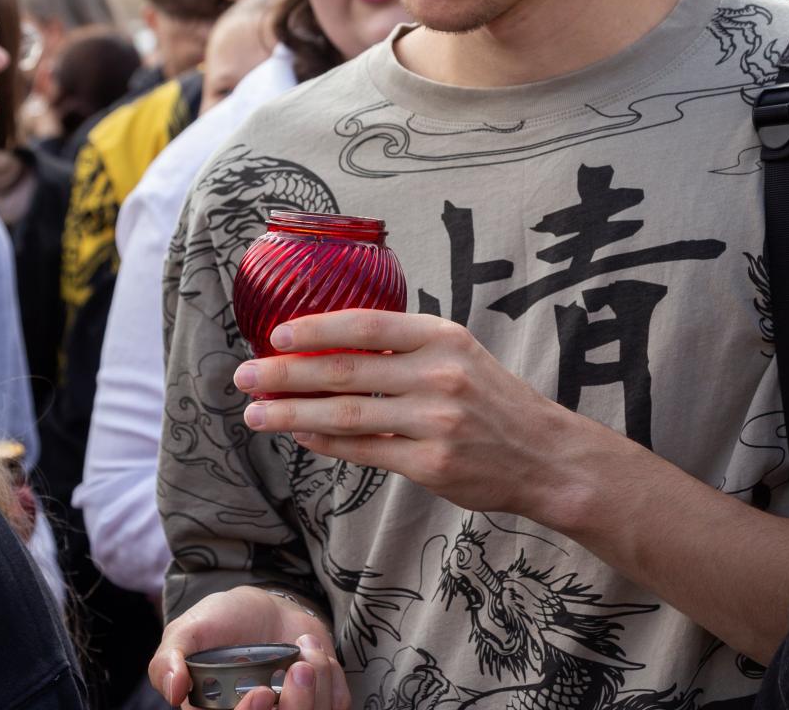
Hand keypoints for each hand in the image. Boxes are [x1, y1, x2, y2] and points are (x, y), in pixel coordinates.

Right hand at [151, 586, 346, 709]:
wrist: (264, 607)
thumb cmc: (221, 622)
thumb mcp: (188, 631)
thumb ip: (169, 658)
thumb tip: (173, 690)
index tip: (260, 692)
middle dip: (297, 707)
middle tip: (300, 669)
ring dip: (318, 686)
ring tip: (307, 649)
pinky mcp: (318, 707)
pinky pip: (335, 708)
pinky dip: (331, 681)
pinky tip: (315, 655)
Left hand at [232, 309, 576, 519]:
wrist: (544, 455)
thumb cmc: (493, 401)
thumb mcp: (458, 354)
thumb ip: (403, 348)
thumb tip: (331, 346)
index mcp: (442, 338)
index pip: (366, 324)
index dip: (317, 329)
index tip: (276, 335)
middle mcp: (438, 375)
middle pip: (346, 371)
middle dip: (286, 374)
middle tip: (244, 376)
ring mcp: (435, 422)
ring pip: (346, 415)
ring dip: (292, 414)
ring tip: (255, 414)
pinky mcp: (430, 465)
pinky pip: (364, 450)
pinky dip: (325, 442)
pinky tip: (299, 435)